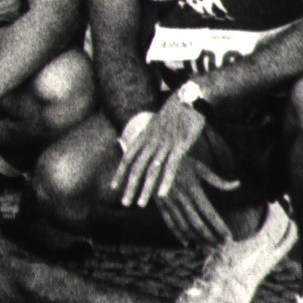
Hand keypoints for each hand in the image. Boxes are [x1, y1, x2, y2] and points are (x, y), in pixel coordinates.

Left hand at [115, 92, 206, 209]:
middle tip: (124, 203)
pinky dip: (165, 181)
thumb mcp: (157, 123)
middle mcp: (151, 141)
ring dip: (145, 189)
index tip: (113, 187)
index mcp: (145, 135)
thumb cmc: (175, 111)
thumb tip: (145, 144)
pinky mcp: (180, 146)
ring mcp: (164, 144)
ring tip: (140, 204)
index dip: (119, 173)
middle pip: (136, 167)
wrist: (189, 98)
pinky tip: (162, 195)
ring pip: (151, 170)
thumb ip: (150, 136)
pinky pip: (171, 167)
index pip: (128, 158)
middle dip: (129, 186)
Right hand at [157, 157, 240, 247]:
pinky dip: (178, 235)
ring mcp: (170, 203)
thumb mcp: (200, 167)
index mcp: (194, 189)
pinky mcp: (160, 205)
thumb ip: (218, 180)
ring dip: (197, 239)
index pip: (210, 214)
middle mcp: (182, 199)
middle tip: (221, 248)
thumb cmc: (181, 160)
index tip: (229, 238)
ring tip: (208, 248)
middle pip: (198, 224)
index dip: (220, 228)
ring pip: (185, 227)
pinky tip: (186, 243)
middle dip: (211, 238)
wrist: (153, 158)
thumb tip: (237, 184)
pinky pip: (169, 223)